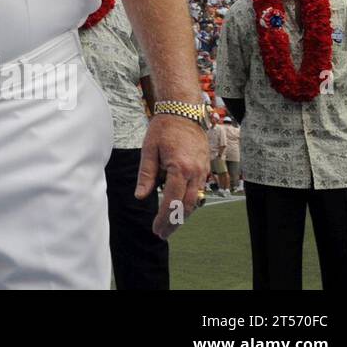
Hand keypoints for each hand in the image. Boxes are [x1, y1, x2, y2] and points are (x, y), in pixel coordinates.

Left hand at [136, 112, 209, 238]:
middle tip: (162, 234)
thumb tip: (140, 197)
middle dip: (175, 222)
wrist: (184, 113)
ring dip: (183, 215)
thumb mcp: (148, 150)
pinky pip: (198, 191)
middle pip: (187, 206)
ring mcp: (203, 171)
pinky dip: (188, 203)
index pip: (172, 201)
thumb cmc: (163, 129)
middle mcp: (195, 172)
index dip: (164, 218)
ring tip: (169, 225)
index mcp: (180, 168)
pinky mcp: (205, 169)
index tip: (156, 229)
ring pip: (195, 201)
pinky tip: (178, 208)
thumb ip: (146, 174)